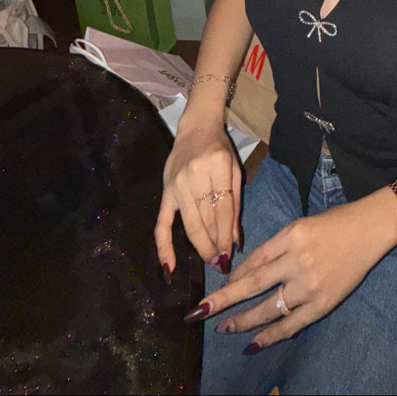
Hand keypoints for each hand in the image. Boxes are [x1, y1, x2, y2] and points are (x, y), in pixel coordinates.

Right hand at [154, 122, 241, 278]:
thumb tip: (234, 240)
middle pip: (206, 219)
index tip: (230, 253)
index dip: (226, 234)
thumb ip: (235, 204)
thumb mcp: (234, 169)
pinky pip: (162, 224)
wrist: (196, 128)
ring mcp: (177, 185)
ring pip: (189, 223)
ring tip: (211, 262)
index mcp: (217, 166)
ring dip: (200, 246)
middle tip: (222, 263)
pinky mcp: (165, 192)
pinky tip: (170, 267)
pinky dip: (164, 247)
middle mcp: (195, 176)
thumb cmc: (219, 149)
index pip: (223, 208)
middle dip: (215, 245)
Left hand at [194, 195, 396, 347]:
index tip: (218, 288)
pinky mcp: (323, 303)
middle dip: (223, 301)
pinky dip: (270, 336)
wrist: (372, 229)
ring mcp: (310, 285)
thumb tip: (248, 272)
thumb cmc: (336, 222)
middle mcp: (297, 261)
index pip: (253, 261)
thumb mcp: (300, 225)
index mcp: (290, 236)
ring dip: (242, 321)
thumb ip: (276, 247)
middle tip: (198, 313)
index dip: (233, 277)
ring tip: (224, 328)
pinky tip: (253, 344)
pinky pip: (291, 324)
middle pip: (252, 285)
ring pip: (268, 308)